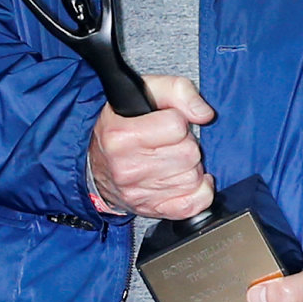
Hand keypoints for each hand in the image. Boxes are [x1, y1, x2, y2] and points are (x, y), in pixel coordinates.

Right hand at [86, 75, 215, 221]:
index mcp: (121, 136)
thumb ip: (178, 90)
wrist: (98, 164)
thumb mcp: (144, 92)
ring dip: (189, 167)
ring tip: (171, 160)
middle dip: (185, 144)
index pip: (176, 125)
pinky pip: (195, 203)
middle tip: (168, 143)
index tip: (165, 124)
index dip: (177, 121)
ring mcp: (140, 193)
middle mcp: (128, 168)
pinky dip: (199, 191)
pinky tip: (185, 179)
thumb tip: (204, 114)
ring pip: (194, 177)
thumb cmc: (123, 125)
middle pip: (189, 153)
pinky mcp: (153, 210)